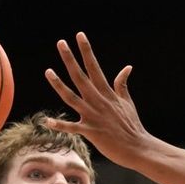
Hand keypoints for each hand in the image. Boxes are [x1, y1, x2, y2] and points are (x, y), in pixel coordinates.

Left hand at [44, 32, 150, 168]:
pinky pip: (72, 127)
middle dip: (70, 59)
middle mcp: (98, 102)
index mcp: (107, 94)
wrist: (138, 148)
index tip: (79, 35)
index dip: (87, 51)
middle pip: (80, 77)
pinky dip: (59, 125)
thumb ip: (122, 85)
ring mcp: (93, 116)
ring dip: (59, 84)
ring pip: (72, 97)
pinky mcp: (90, 132)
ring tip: (48, 71)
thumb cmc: (132, 126)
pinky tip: (47, 121)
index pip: (94, 67)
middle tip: (60, 42)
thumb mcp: (128, 103)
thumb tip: (127, 67)